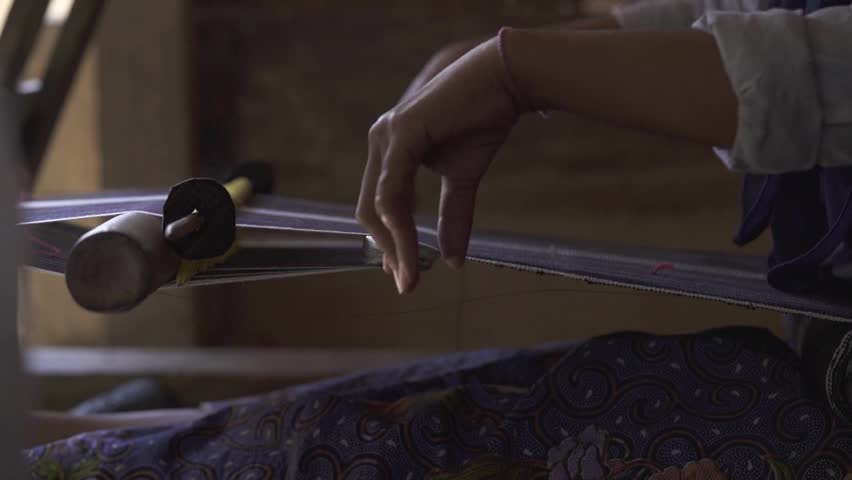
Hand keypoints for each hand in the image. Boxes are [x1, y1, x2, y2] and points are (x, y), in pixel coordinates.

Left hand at [357, 37, 521, 293]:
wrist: (502, 82)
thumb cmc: (480, 121)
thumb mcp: (463, 179)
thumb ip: (453, 216)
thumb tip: (454, 261)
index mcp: (390, 152)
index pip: (378, 207)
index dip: (390, 243)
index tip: (405, 276)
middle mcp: (380, 143)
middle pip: (369, 211)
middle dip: (388, 251)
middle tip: (405, 283)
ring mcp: (386, 137)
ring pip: (378, 206)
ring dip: (395, 245)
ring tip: (409, 274)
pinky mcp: (399, 133)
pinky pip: (391, 191)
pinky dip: (398, 224)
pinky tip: (410, 247)